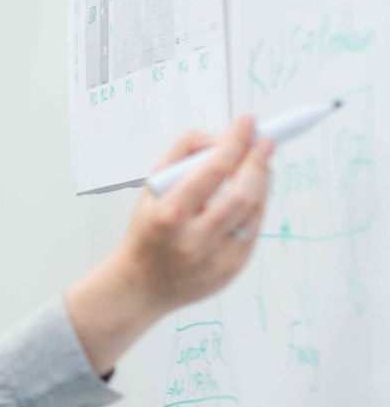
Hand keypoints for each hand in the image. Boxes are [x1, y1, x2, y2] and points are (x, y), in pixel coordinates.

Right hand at [65, 115, 273, 375]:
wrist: (140, 284)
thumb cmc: (147, 229)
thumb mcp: (150, 188)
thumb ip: (182, 155)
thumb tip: (222, 137)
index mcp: (169, 215)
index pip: (212, 170)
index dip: (235, 142)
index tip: (248, 122)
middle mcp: (194, 239)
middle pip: (243, 193)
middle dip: (258, 162)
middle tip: (265, 141)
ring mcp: (217, 258)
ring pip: (255, 210)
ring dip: (263, 181)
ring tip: (259, 164)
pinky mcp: (232, 269)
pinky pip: (254, 228)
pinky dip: (256, 205)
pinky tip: (250, 193)